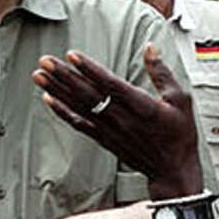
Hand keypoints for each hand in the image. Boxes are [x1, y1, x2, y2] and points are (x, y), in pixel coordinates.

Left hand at [32, 45, 201, 198]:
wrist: (173, 170)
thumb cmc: (179, 134)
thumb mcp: (180, 99)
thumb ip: (162, 73)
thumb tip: (150, 48)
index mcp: (141, 106)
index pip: (109, 84)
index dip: (89, 69)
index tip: (71, 55)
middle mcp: (122, 119)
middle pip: (87, 94)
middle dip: (64, 76)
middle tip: (45, 60)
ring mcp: (110, 130)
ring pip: (79, 107)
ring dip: (57, 90)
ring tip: (39, 75)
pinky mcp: (105, 139)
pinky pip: (79, 124)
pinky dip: (62, 112)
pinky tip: (49, 99)